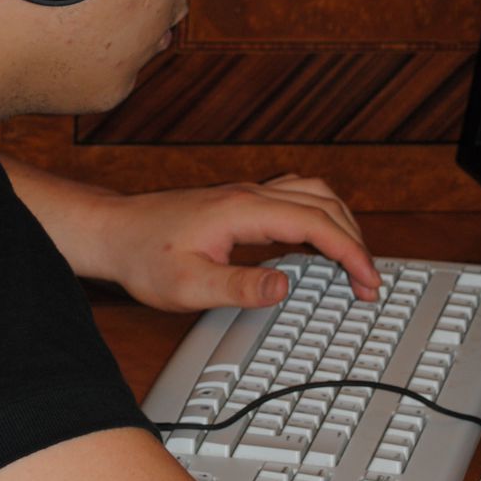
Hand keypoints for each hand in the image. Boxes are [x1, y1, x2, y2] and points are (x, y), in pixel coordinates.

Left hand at [96, 174, 380, 311]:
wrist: (112, 231)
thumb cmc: (143, 257)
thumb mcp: (188, 286)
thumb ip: (239, 286)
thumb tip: (286, 285)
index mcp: (242, 211)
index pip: (316, 224)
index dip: (350, 253)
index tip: (369, 282)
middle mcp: (249, 194)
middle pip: (324, 204)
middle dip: (355, 242)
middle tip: (369, 283)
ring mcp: (245, 194)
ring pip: (312, 193)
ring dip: (341, 223)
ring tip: (354, 261)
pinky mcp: (238, 201)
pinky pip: (294, 197)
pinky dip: (320, 216)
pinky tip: (319, 242)